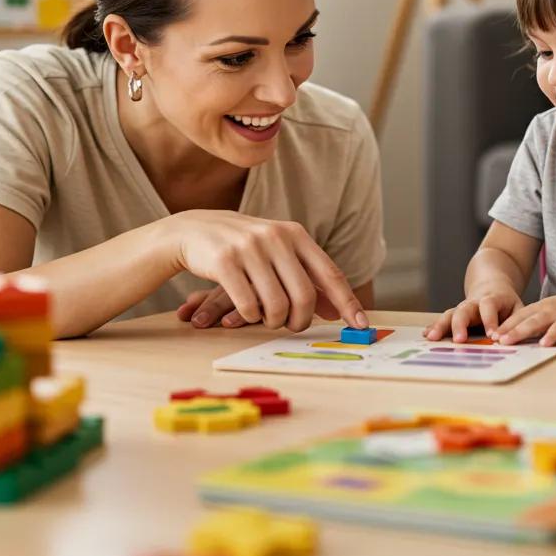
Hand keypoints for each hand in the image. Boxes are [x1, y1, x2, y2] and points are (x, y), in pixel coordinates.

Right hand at [168, 211, 368, 332]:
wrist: (195, 230)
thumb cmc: (245, 248)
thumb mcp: (279, 252)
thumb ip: (307, 276)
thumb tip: (338, 311)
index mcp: (295, 234)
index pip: (330, 273)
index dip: (347, 302)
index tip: (360, 325)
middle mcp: (275, 237)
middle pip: (304, 296)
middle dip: (300, 320)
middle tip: (292, 326)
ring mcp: (249, 248)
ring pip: (276, 305)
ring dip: (273, 321)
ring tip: (266, 318)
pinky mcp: (224, 261)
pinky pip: (248, 305)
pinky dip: (249, 317)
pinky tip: (246, 311)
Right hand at [423, 285, 523, 341]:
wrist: (491, 285)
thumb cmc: (506, 302)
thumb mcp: (517, 308)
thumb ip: (515, 322)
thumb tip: (512, 340)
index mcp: (492, 299)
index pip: (489, 306)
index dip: (490, 320)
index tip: (492, 336)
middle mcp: (473, 303)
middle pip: (464, 310)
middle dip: (460, 325)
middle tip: (459, 340)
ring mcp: (462, 309)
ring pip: (449, 314)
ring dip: (440, 326)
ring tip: (432, 338)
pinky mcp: (454, 316)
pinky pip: (443, 320)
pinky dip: (434, 327)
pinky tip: (426, 334)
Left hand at [494, 292, 555, 345]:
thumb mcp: (550, 313)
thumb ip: (536, 322)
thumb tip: (519, 336)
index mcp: (539, 308)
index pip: (518, 316)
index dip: (504, 326)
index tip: (491, 336)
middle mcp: (545, 309)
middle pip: (523, 319)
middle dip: (507, 329)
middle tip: (494, 340)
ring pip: (536, 322)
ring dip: (521, 331)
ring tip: (509, 341)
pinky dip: (550, 336)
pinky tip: (543, 344)